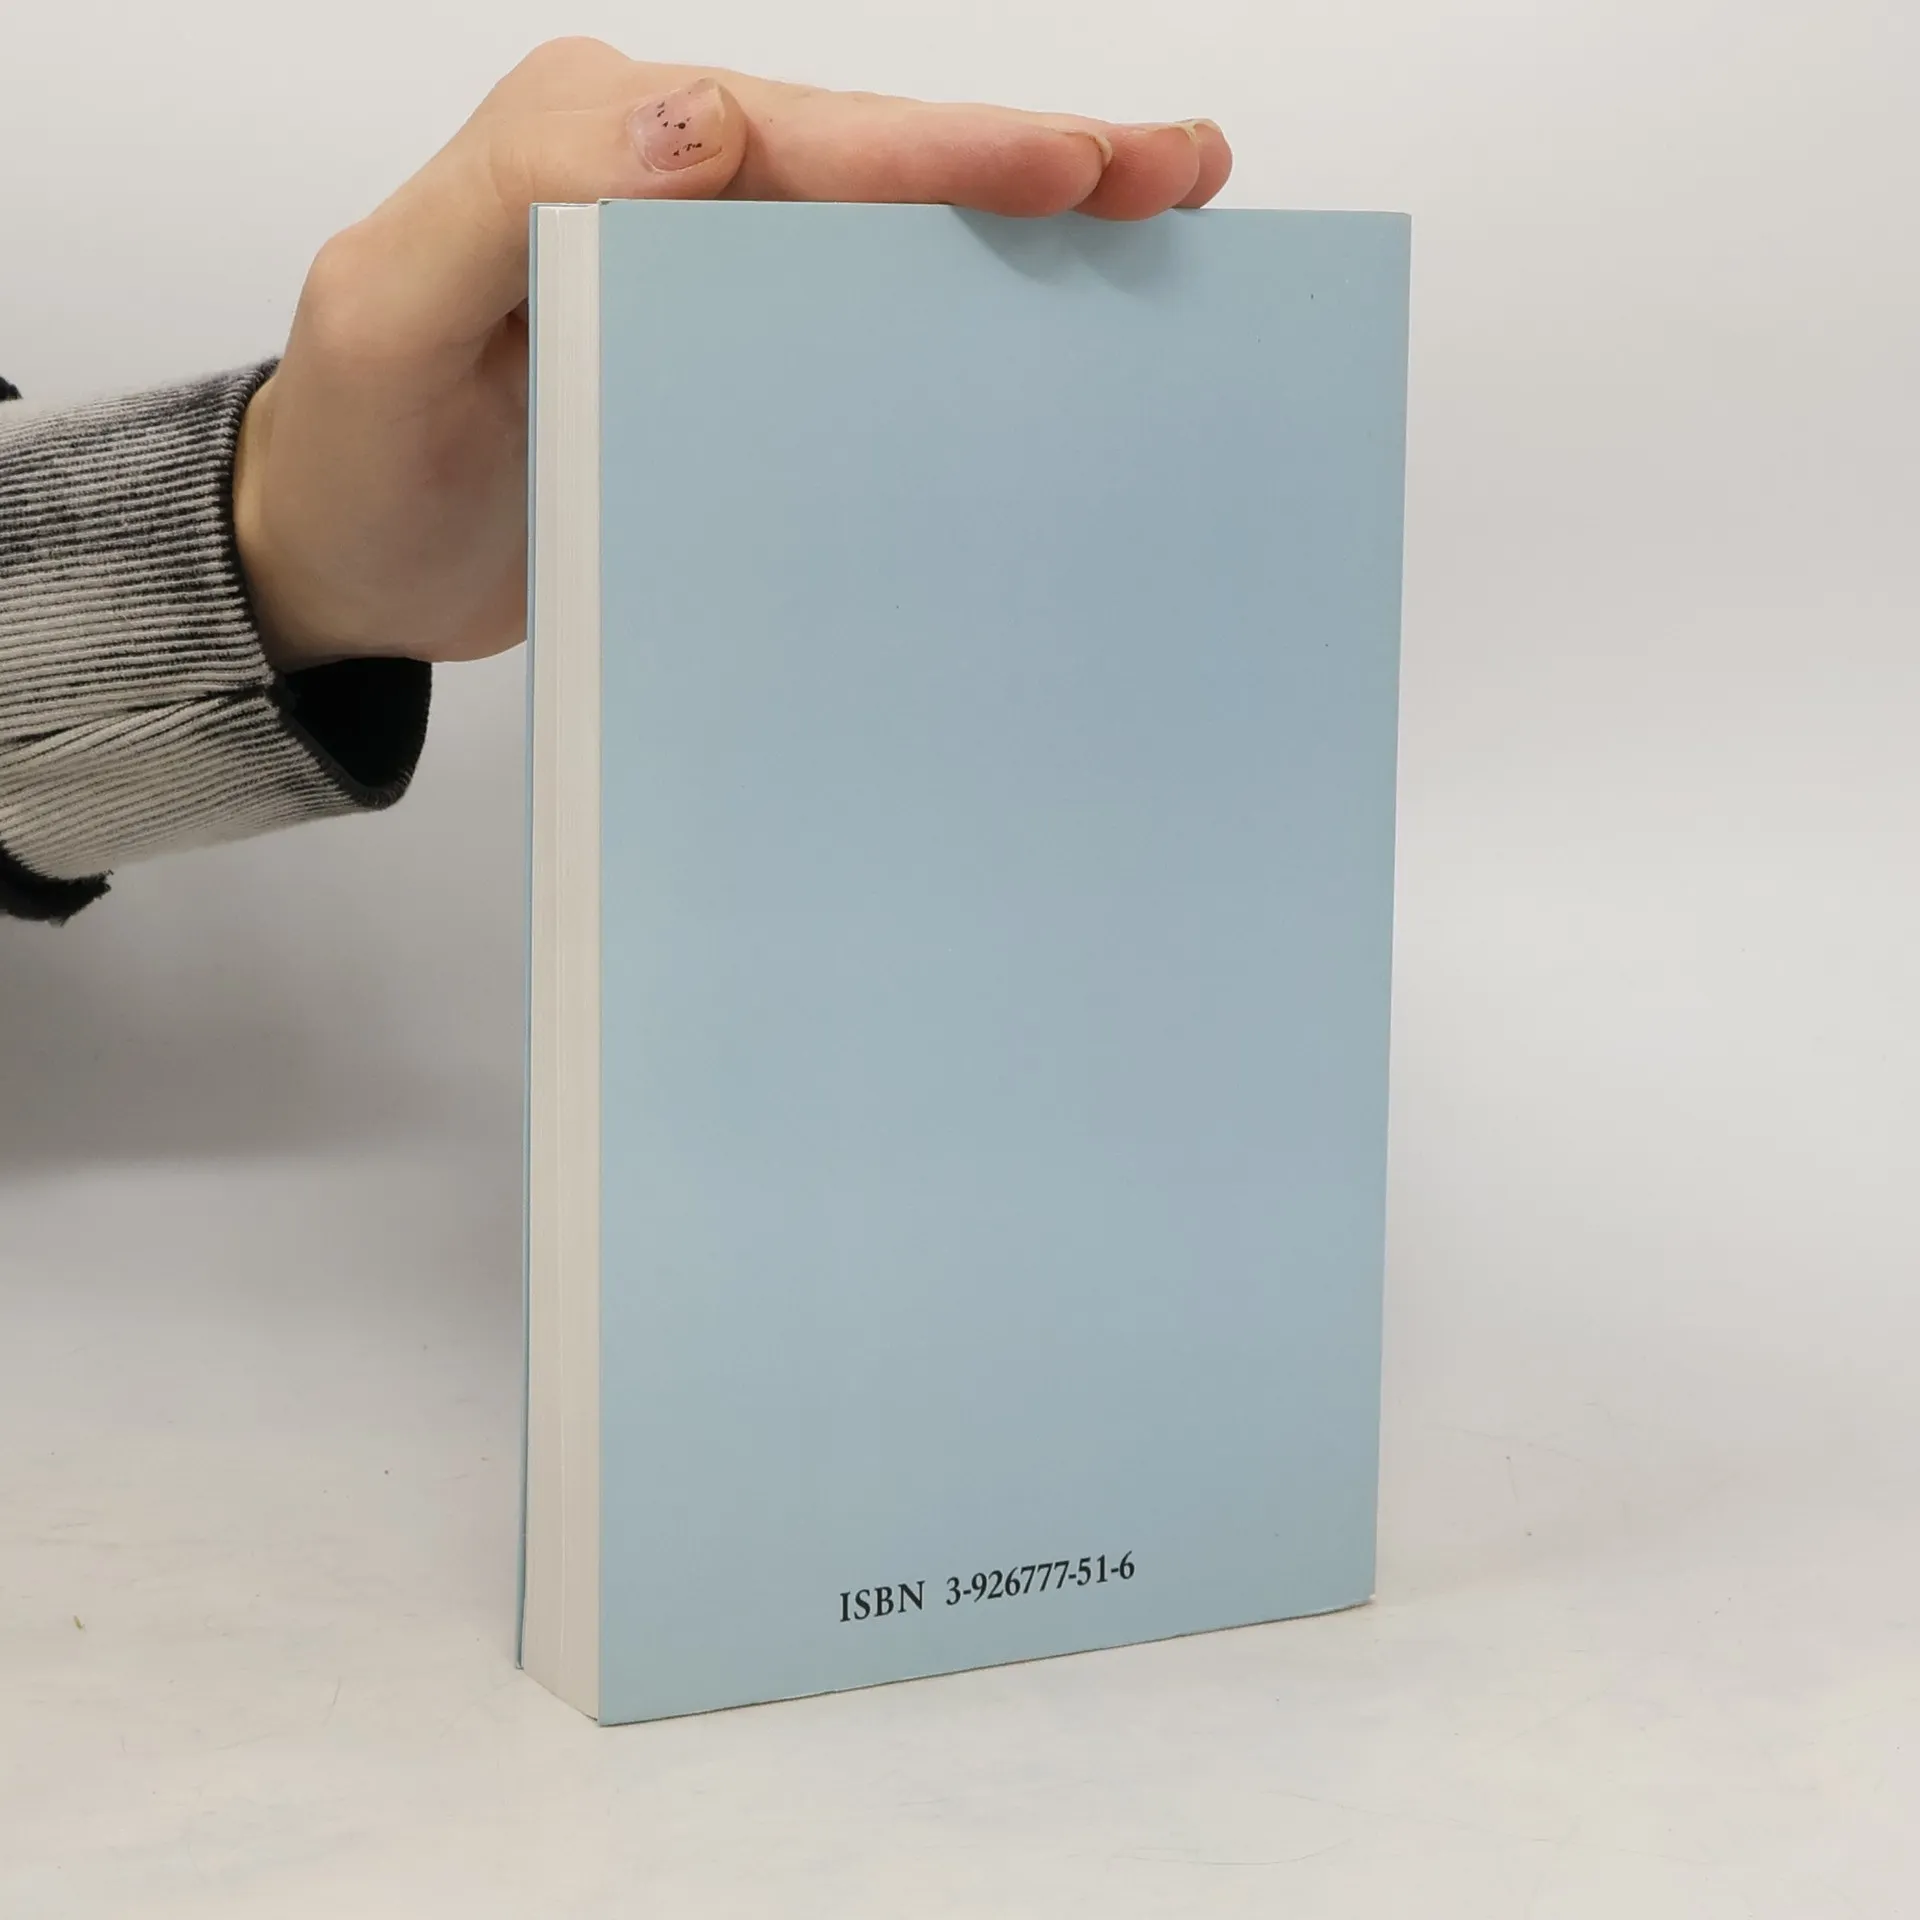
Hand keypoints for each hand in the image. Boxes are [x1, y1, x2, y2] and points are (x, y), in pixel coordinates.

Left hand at [231, 40, 1231, 671]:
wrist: (348, 558)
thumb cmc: (358, 453)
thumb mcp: (385, 319)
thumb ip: (509, 200)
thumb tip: (695, 122)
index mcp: (589, 143)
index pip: (801, 135)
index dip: (946, 150)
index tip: (1073, 169)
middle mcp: (662, 183)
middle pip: (876, 161)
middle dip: (1034, 161)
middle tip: (1175, 173)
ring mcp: (704, 269)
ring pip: (890, 230)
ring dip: (1024, 223)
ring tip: (1155, 218)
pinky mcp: (726, 354)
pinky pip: (861, 317)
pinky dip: (962, 311)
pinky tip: (1046, 324)